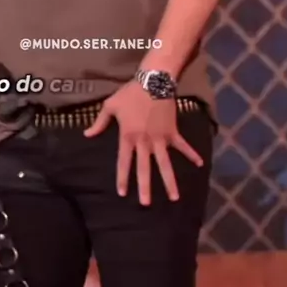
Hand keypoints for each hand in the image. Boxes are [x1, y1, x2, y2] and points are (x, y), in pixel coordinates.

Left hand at [84, 81, 202, 204]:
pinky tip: (199, 164)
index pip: (124, 162)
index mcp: (128, 136)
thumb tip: (86, 135)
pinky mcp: (172, 132)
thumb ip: (99, 123)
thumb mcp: (110, 106)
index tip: (122, 193)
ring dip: (169, 181)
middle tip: (146, 204)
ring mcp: (160, 138)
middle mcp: (144, 141)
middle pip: (144, 168)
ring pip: (165, 163)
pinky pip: (182, 146)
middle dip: (145, 187)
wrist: (153, 81)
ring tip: (174, 197)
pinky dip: (191, 154)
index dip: (123, 177)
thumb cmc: (130, 93)